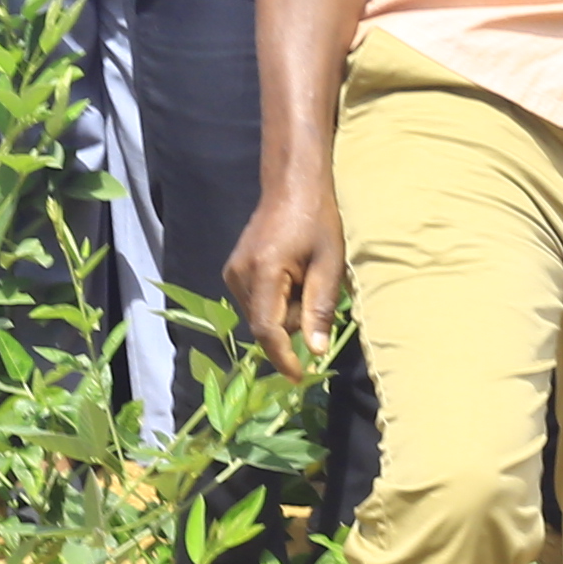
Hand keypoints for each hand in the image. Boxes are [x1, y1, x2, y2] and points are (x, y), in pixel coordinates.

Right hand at [226, 171, 346, 375]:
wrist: (291, 185)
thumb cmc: (317, 220)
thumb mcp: (329, 265)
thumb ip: (319, 309)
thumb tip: (314, 351)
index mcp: (264, 272)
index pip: (267, 329)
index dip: (282, 358)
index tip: (298, 378)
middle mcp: (240, 275)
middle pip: (265, 324)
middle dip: (293, 323)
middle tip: (317, 290)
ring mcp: (233, 272)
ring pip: (261, 315)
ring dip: (286, 311)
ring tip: (306, 278)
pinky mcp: (234, 271)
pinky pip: (257, 302)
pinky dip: (277, 300)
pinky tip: (292, 275)